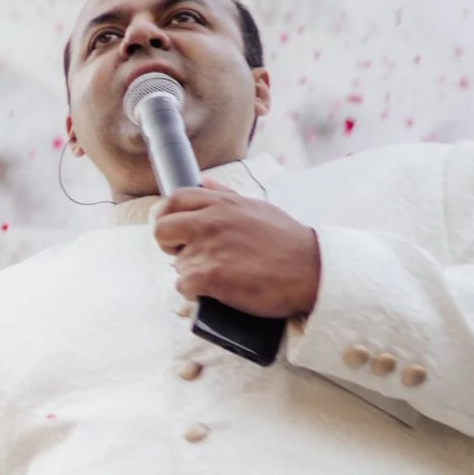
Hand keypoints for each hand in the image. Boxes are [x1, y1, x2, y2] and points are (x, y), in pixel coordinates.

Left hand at [154, 184, 320, 318]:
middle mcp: (210, 222)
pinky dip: (197, 293)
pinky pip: (183, 287)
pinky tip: (221, 289)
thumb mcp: (257, 208)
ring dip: (194, 273)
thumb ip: (225, 196)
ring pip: (177, 264)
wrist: (311, 270)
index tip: (176, 232)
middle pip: (161, 230)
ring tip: (225, 274)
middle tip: (191, 255)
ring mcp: (208, 248)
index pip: (174, 200)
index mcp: (221, 203)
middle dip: (170, 245)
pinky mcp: (209, 276)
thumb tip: (204, 181)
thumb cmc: (286, 242)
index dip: (168, 217)